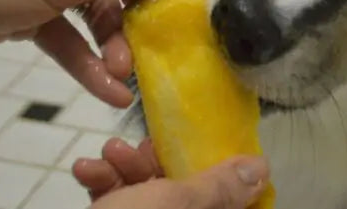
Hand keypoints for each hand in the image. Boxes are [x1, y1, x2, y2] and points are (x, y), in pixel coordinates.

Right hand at [74, 138, 268, 208]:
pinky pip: (115, 200)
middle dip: (154, 160)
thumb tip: (261, 170)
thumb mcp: (178, 205)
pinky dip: (101, 180)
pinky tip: (85, 169)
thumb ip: (220, 187)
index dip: (221, 173)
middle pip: (181, 190)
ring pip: (144, 190)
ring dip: (123, 164)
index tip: (208, 144)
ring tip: (109, 153)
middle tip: (137, 146)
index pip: (230, 202)